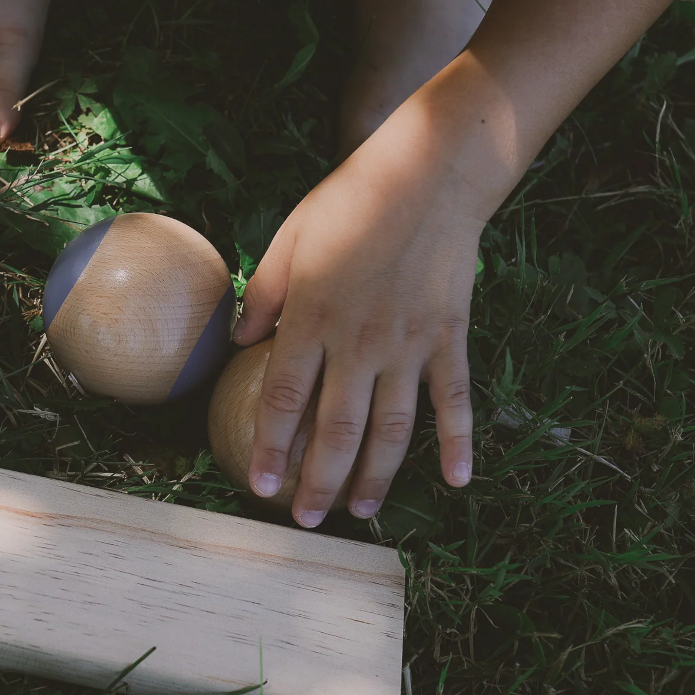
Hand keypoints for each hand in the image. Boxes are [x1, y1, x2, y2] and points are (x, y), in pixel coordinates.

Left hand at [233, 109, 493, 525]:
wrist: (432, 172)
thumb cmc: (352, 199)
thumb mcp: (290, 237)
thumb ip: (265, 294)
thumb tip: (237, 341)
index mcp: (313, 317)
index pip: (286, 400)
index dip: (273, 449)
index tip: (262, 488)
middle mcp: (359, 341)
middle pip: (337, 430)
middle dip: (319, 482)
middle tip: (307, 522)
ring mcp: (409, 344)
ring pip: (392, 429)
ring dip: (376, 477)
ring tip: (361, 511)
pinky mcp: (449, 338)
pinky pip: (453, 400)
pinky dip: (457, 442)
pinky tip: (456, 479)